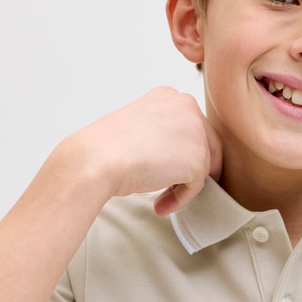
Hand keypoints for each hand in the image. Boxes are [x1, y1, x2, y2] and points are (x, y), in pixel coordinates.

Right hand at [67, 86, 221, 212]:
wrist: (97, 160)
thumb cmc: (106, 148)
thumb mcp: (138, 127)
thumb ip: (161, 133)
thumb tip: (176, 156)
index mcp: (169, 96)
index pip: (190, 126)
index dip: (182, 151)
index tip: (170, 168)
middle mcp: (187, 106)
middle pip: (205, 144)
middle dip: (191, 169)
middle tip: (174, 188)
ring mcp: (195, 132)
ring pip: (202, 166)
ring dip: (183, 185)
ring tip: (161, 199)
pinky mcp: (198, 159)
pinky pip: (196, 186)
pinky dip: (180, 199)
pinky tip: (160, 205)